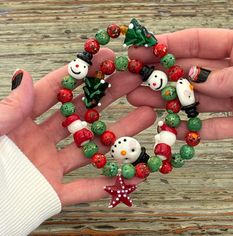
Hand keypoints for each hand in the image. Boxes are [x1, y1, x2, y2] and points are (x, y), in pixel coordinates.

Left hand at [0, 48, 155, 205]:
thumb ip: (6, 109)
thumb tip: (25, 76)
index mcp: (20, 123)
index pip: (54, 91)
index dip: (78, 75)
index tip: (103, 59)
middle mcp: (39, 141)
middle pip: (80, 115)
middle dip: (108, 97)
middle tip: (133, 82)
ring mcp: (48, 167)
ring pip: (90, 149)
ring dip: (118, 137)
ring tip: (145, 117)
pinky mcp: (52, 193)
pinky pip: (84, 189)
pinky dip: (108, 184)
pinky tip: (134, 175)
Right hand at [127, 28, 232, 139]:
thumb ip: (228, 76)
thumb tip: (195, 77)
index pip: (197, 42)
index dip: (166, 45)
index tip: (140, 50)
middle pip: (189, 73)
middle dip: (159, 76)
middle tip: (132, 78)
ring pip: (196, 101)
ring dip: (168, 103)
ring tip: (138, 101)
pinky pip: (214, 127)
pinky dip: (194, 130)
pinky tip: (174, 130)